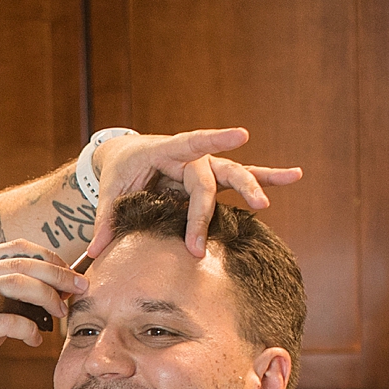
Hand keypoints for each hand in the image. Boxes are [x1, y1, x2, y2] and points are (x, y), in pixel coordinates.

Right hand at [0, 240, 84, 388]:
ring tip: (60, 314)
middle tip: (80, 289)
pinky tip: (35, 340)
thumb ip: (20, 294)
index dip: (52, 258)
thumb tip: (63, 285)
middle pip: (23, 263)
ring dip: (47, 297)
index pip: (20, 248)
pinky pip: (8, 321)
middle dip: (58, 275)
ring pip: (16, 284)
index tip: (73, 276)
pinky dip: (29, 330)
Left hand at [87, 128, 302, 258]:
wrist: (125, 157)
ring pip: (231, 175)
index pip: (190, 143)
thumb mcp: (109, 192)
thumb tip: (94, 252)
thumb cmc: (119, 171)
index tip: (243, 135)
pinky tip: (294, 176)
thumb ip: (105, 220)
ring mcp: (202, 167)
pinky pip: (239, 179)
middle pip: (205, 181)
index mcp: (163, 150)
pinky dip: (265, 178)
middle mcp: (189, 156)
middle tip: (197, 245)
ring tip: (268, 201)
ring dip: (254, 185)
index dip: (215, 139)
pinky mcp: (209, 178)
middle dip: (201, 215)